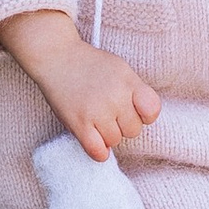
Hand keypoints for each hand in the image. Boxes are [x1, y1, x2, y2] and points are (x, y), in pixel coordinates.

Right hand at [0, 9, 161, 161]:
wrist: (56, 57)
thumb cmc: (90, 65)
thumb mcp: (120, 69)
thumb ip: (134, 91)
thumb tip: (143, 118)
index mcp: (128, 81)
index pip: (152, 110)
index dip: (145, 115)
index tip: (133, 110)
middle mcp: (115, 96)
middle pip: (133, 130)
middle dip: (123, 124)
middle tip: (109, 113)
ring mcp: (97, 111)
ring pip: (115, 141)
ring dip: (107, 135)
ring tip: (96, 119)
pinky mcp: (79, 124)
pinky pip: (98, 151)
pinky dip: (99, 151)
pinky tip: (94, 140)